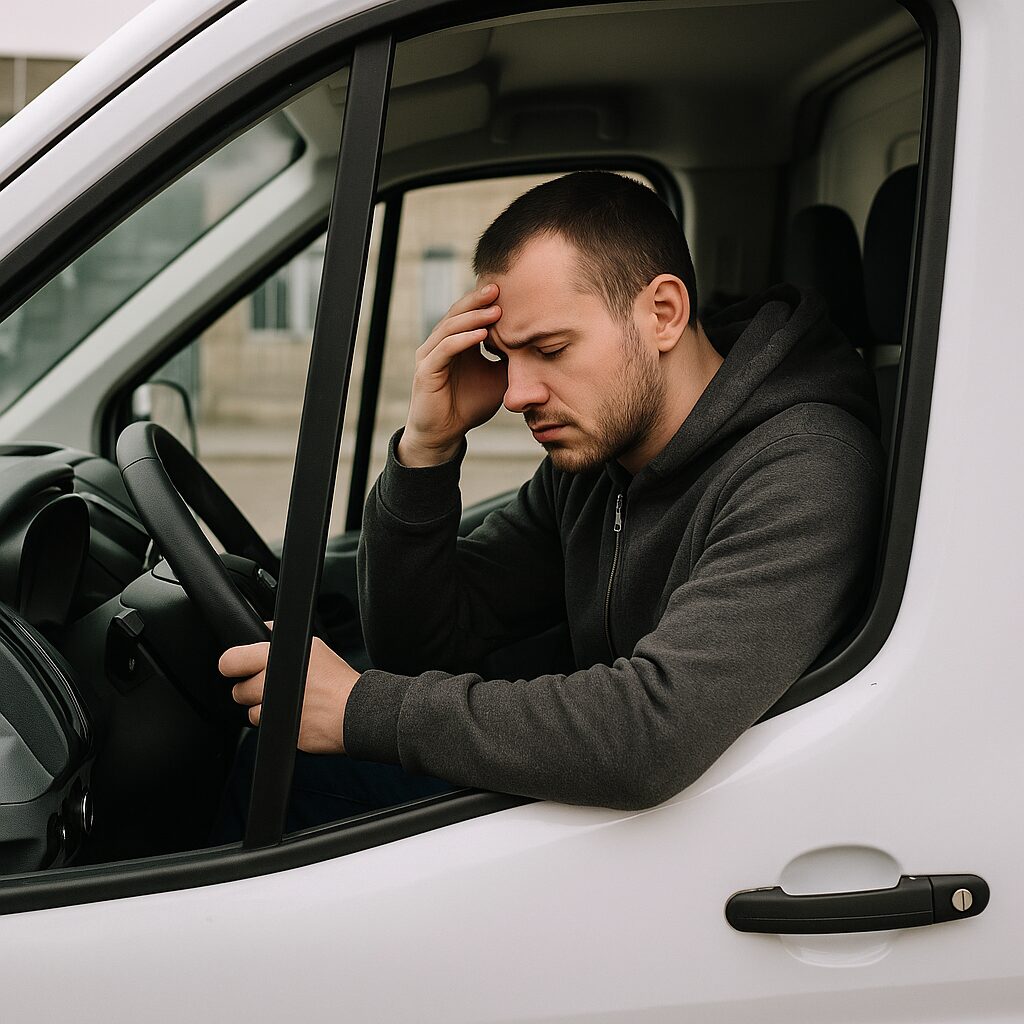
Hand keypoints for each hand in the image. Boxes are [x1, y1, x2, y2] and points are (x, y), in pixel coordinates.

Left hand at [218, 631, 359, 754]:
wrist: (355, 711)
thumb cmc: (336, 679)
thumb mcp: (313, 646)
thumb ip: (279, 638)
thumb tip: (259, 631)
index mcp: (274, 658)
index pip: (230, 661)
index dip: (233, 665)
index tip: (238, 667)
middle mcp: (269, 685)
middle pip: (239, 691)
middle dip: (253, 690)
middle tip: (274, 686)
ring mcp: (272, 711)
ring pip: (251, 713)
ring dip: (264, 709)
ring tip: (289, 702)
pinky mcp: (278, 731)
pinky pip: (267, 729)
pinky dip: (276, 724)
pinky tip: (295, 715)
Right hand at [399, 283, 507, 465]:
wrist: (446, 434)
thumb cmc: (470, 405)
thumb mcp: (498, 379)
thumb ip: (510, 360)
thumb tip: (536, 344)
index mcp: (456, 342)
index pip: (469, 313)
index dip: (486, 302)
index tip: (510, 291)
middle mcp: (440, 344)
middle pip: (458, 313)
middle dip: (478, 300)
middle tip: (499, 288)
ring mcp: (431, 355)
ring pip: (450, 327)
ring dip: (473, 317)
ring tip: (495, 310)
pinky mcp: (426, 371)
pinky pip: (445, 350)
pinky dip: (463, 340)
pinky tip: (482, 334)